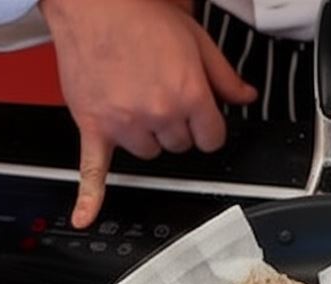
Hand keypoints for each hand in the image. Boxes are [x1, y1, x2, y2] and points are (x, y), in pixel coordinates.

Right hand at [39, 0, 256, 228]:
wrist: (95, 6)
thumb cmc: (140, 16)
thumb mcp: (196, 39)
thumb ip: (223, 75)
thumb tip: (245, 96)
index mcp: (189, 94)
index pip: (211, 138)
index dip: (208, 126)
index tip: (202, 120)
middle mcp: (158, 114)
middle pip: (180, 146)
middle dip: (177, 126)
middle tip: (164, 97)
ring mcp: (125, 125)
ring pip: (148, 154)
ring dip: (147, 137)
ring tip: (137, 104)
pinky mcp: (95, 127)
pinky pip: (93, 170)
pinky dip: (88, 196)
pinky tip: (85, 216)